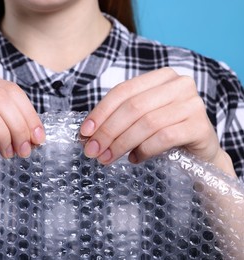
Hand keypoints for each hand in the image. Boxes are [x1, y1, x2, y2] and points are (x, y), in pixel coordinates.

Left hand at [81, 67, 234, 175]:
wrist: (200, 152)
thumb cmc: (165, 133)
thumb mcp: (140, 119)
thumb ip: (118, 119)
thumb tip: (87, 133)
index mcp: (161, 77)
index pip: (123, 91)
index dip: (101, 112)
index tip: (84, 132)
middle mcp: (179, 84)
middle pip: (133, 107)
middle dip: (107, 131)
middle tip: (92, 151)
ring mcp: (192, 104)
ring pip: (146, 123)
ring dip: (121, 143)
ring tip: (108, 158)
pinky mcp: (200, 126)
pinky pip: (164, 138)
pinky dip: (144, 150)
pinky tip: (135, 158)